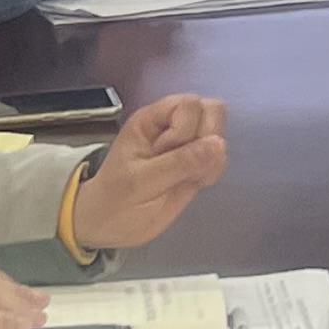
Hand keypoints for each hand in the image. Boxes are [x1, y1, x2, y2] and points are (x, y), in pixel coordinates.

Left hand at [64, 92, 227, 251]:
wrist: (109, 224)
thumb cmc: (115, 198)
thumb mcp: (142, 181)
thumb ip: (180, 162)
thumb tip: (219, 144)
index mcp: (151, 119)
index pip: (189, 104)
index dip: (186, 129)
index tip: (168, 153)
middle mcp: (171, 126)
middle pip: (211, 110)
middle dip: (207, 139)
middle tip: (185, 165)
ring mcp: (185, 144)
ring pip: (218, 132)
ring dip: (212, 157)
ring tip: (189, 177)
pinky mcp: (196, 163)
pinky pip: (219, 157)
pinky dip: (213, 170)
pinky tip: (193, 183)